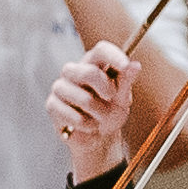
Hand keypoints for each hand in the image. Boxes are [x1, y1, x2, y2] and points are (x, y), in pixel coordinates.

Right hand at [43, 40, 134, 179]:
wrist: (98, 138)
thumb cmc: (109, 113)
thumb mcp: (122, 98)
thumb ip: (125, 82)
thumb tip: (135, 65)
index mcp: (92, 64)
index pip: (101, 50)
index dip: (113, 56)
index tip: (125, 65)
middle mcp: (73, 71)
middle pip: (89, 72)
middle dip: (106, 89)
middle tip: (111, 98)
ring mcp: (60, 87)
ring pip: (84, 99)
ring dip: (99, 114)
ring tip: (99, 118)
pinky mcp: (52, 105)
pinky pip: (75, 117)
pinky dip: (87, 125)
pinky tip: (87, 126)